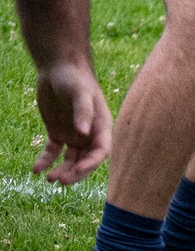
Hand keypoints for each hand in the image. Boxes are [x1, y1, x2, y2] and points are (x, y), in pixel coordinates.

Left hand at [33, 61, 110, 184]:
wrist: (59, 69)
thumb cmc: (75, 79)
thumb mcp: (80, 93)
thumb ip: (83, 112)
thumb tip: (83, 133)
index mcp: (101, 126)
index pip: (100, 151)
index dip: (91, 164)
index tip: (77, 171)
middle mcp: (89, 134)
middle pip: (85, 160)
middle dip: (75, 173)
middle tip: (60, 181)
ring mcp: (73, 135)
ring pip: (70, 160)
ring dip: (62, 170)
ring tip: (49, 178)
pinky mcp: (58, 133)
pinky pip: (53, 152)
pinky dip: (45, 161)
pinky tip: (36, 169)